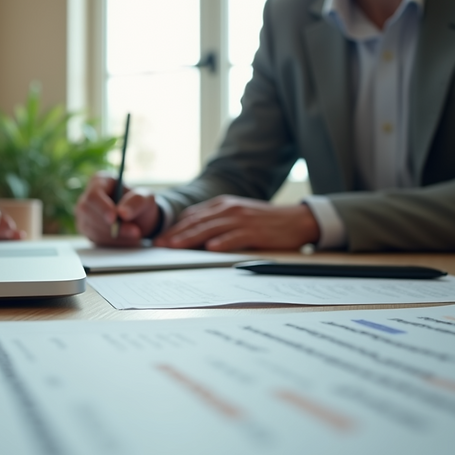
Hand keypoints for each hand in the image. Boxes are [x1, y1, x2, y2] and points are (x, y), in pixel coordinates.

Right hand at [74, 172, 159, 245]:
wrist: (139, 219)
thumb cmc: (139, 203)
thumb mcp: (145, 198)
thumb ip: (136, 202)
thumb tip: (122, 213)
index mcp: (99, 182)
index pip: (93, 196)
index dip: (102, 208)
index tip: (114, 218)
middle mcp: (87, 198)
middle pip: (88, 213)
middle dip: (111, 226)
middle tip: (135, 232)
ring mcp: (84, 216)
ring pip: (92, 229)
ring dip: (116, 236)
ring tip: (135, 235)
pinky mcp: (87, 230)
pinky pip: (96, 239)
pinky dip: (113, 242)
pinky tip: (126, 239)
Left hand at [153, 195, 319, 250]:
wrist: (296, 220)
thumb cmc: (264, 221)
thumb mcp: (237, 215)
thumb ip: (216, 221)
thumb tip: (192, 235)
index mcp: (222, 205)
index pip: (192, 216)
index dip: (174, 228)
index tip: (159, 239)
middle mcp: (229, 209)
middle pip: (197, 222)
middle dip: (176, 234)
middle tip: (159, 245)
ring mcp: (242, 220)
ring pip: (211, 229)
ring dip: (191, 238)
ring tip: (175, 247)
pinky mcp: (255, 232)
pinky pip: (235, 237)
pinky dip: (222, 242)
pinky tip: (210, 248)